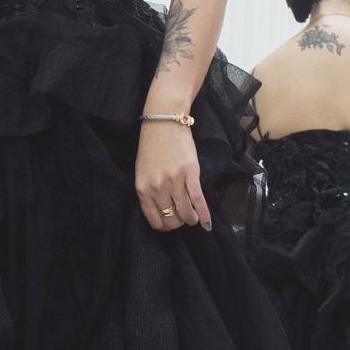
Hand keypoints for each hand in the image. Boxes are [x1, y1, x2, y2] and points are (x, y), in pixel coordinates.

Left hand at [137, 118, 209, 232]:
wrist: (164, 122)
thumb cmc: (152, 146)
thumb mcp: (143, 172)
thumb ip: (149, 191)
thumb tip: (162, 210)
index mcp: (143, 189)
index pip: (154, 220)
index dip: (164, 226)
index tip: (170, 224)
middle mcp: (157, 188)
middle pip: (171, 219)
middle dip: (178, 223)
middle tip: (183, 219)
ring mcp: (174, 181)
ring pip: (185, 213)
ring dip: (191, 219)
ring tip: (193, 219)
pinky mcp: (190, 174)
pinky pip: (198, 200)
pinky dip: (203, 214)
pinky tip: (206, 223)